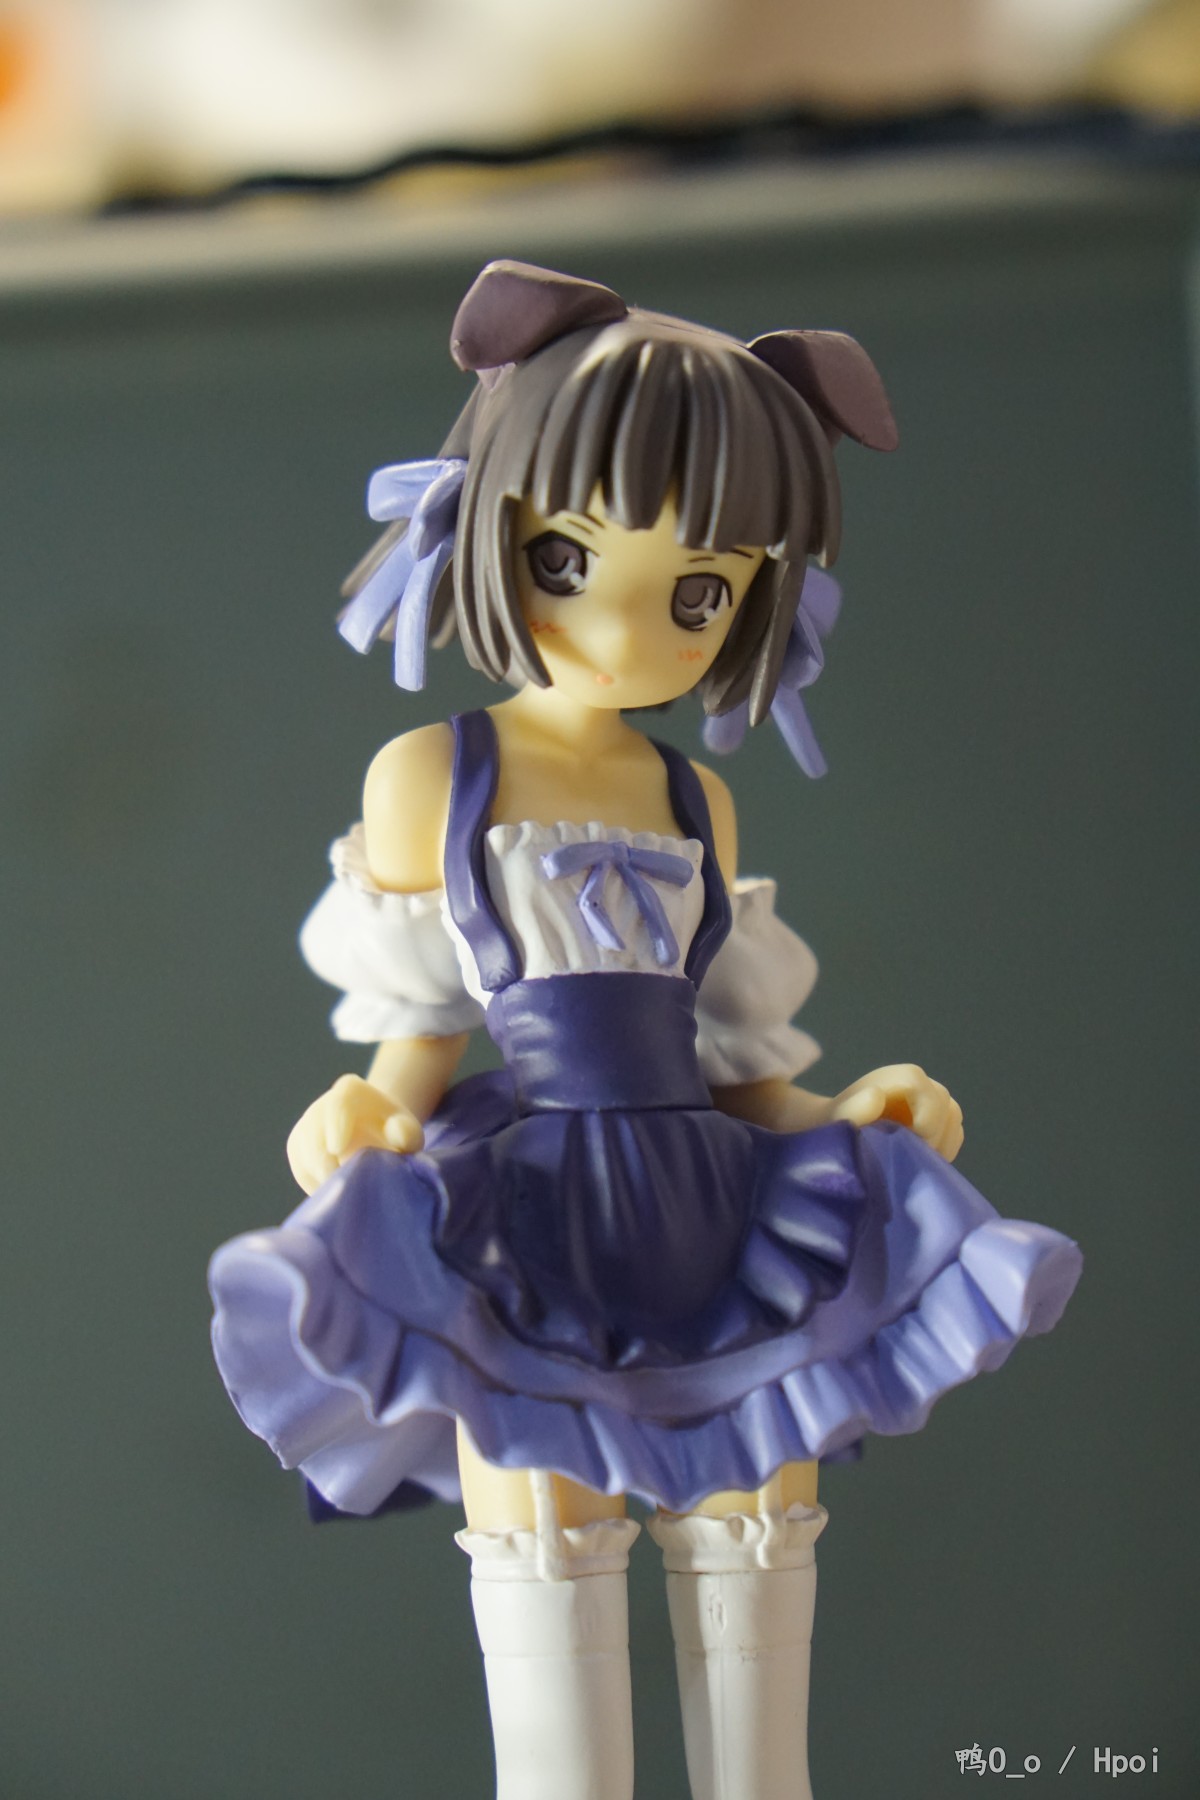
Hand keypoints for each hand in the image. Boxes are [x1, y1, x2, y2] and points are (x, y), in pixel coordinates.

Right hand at [287, 1073, 423, 1193]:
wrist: (376, 1136)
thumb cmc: (395, 1134)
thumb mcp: (408, 1132)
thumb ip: (407, 1132)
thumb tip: (397, 1134)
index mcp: (351, 1091)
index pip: (338, 1103)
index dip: (335, 1124)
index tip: (337, 1149)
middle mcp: (322, 1105)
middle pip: (314, 1133)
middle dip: (326, 1162)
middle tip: (346, 1186)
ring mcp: (306, 1126)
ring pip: (304, 1155)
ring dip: (323, 1177)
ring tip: (348, 1190)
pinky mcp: (297, 1149)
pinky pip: (302, 1171)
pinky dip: (317, 1185)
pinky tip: (338, 1190)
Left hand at [829, 1064, 963, 1161]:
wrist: (839, 1134)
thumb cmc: (836, 1125)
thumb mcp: (837, 1120)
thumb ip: (852, 1109)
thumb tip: (877, 1097)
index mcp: (890, 1078)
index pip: (918, 1083)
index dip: (925, 1111)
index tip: (916, 1138)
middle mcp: (914, 1085)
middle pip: (942, 1100)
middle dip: (935, 1132)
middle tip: (915, 1156)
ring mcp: (927, 1102)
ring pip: (952, 1116)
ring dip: (943, 1141)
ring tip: (920, 1160)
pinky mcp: (935, 1120)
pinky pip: (953, 1131)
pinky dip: (946, 1148)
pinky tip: (925, 1161)